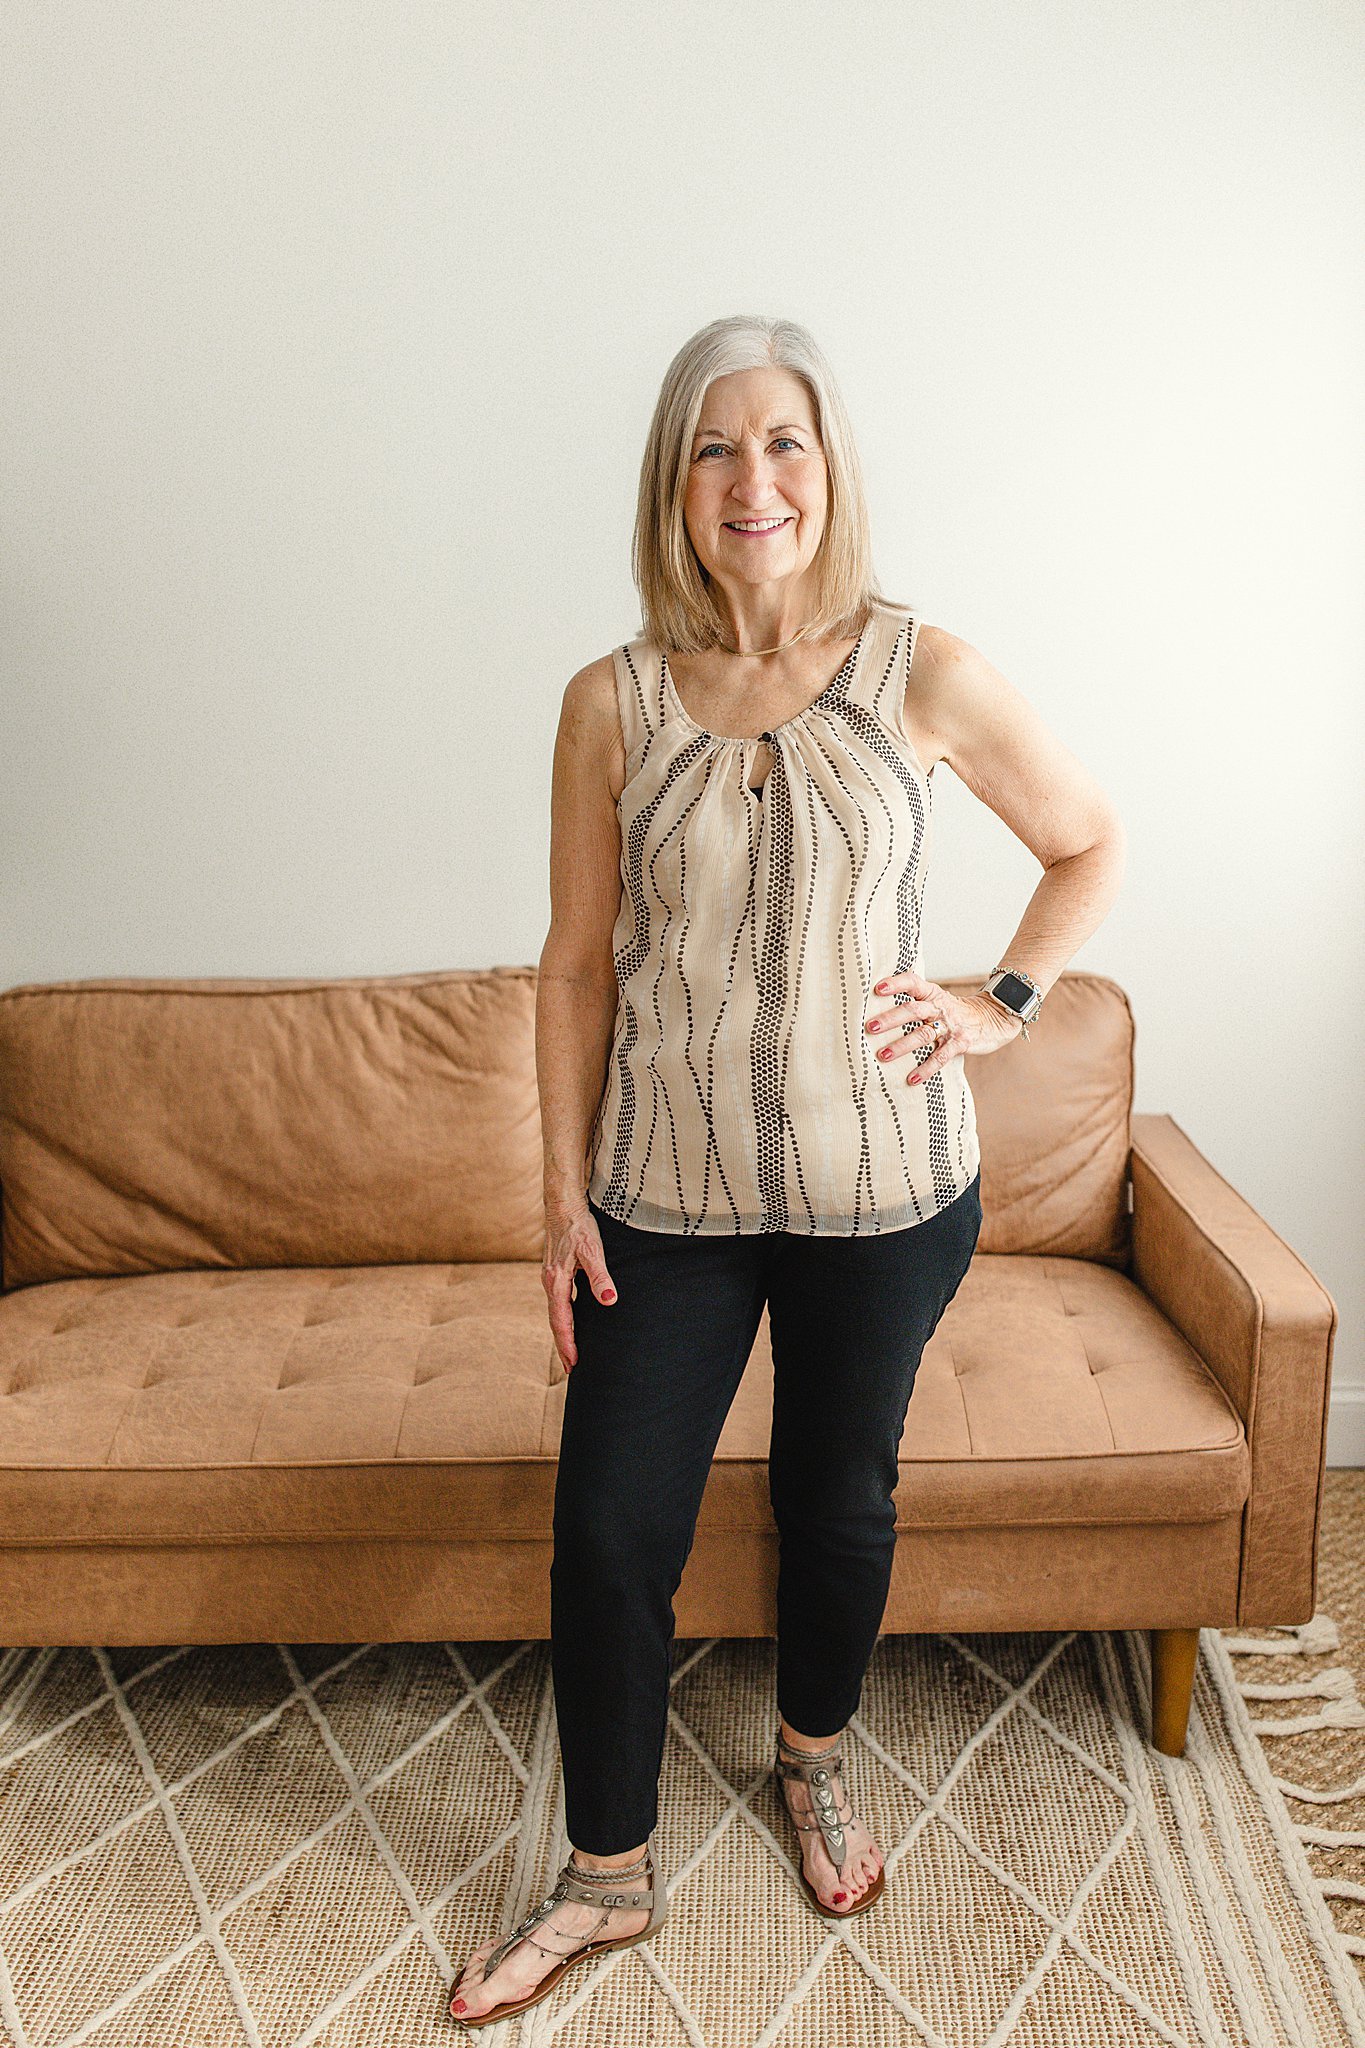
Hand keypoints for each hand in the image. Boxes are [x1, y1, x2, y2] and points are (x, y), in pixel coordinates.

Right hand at [542, 1196, 617, 1372]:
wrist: (563, 1204)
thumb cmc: (578, 1226)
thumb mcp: (592, 1251)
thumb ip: (601, 1277)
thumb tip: (609, 1301)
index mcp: (557, 1282)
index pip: (562, 1321)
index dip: (567, 1343)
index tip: (573, 1364)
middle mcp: (550, 1282)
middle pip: (556, 1321)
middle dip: (563, 1345)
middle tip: (571, 1369)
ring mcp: (552, 1278)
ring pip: (556, 1312)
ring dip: (563, 1332)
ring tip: (572, 1351)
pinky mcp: (557, 1272)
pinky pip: (559, 1302)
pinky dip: (564, 1317)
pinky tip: (572, 1322)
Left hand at [864, 967, 1021, 1086]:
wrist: (994, 1018)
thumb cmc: (956, 1012)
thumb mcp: (938, 1000)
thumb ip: (916, 1002)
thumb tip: (880, 1010)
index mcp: (932, 994)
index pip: (912, 983)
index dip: (896, 984)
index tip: (877, 989)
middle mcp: (939, 1007)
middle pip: (913, 1010)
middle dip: (891, 1019)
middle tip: (871, 1027)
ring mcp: (951, 1025)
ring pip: (923, 1034)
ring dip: (902, 1046)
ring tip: (883, 1055)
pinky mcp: (961, 1043)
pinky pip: (941, 1056)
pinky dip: (926, 1068)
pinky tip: (912, 1078)